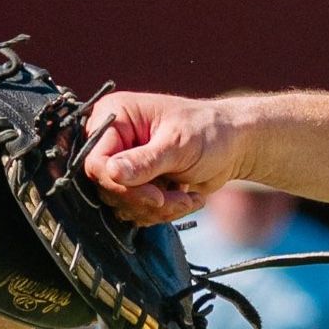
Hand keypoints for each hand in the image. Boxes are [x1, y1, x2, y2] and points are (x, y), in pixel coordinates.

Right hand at [83, 92, 245, 226]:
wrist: (232, 145)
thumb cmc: (209, 131)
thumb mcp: (178, 144)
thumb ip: (145, 161)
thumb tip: (112, 172)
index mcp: (114, 115)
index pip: (95, 160)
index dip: (120, 184)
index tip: (156, 196)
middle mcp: (112, 139)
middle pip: (106, 187)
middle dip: (145, 200)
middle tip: (179, 198)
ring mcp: (122, 163)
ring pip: (121, 204)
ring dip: (157, 209)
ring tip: (187, 198)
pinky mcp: (134, 184)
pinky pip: (135, 210)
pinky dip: (162, 213)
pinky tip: (186, 198)